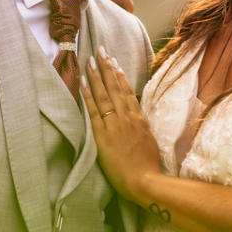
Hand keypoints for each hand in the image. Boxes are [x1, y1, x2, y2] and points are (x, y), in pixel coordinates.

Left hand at [80, 47, 162, 206]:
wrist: (145, 181)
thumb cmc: (148, 166)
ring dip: (96, 76)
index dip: (119, 75)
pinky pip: (93, 111)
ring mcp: (114, 124)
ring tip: (89, 61)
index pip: (127, 91)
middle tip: (99, 50)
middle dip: (106, 67)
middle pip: (115, 87)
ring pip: (104, 94)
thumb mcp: (149, 140)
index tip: (114, 61)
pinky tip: (83, 83)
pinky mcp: (103, 135)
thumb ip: (141, 127)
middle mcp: (126, 117)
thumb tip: (137, 117)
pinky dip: (88, 95)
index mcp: (139, 118)